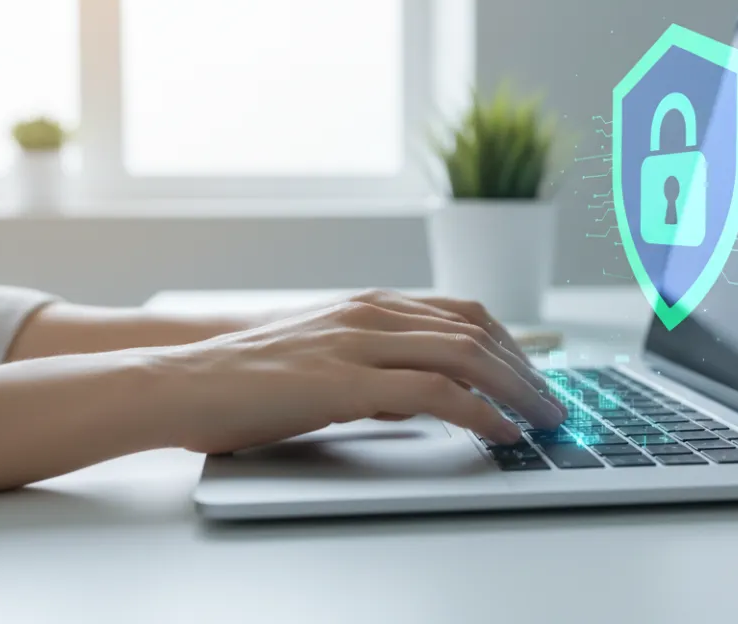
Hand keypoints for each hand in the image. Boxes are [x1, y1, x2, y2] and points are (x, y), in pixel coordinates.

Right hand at [155, 291, 567, 454]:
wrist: (182, 381)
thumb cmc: (247, 380)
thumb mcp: (323, 362)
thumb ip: (375, 372)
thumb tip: (419, 399)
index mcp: (369, 305)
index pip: (462, 313)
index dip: (510, 344)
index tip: (535, 376)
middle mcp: (371, 313)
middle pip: (476, 330)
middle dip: (526, 368)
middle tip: (554, 404)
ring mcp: (359, 342)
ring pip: (465, 355)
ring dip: (517, 389)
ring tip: (544, 420)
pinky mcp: (345, 381)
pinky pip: (434, 393)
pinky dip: (479, 412)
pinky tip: (501, 433)